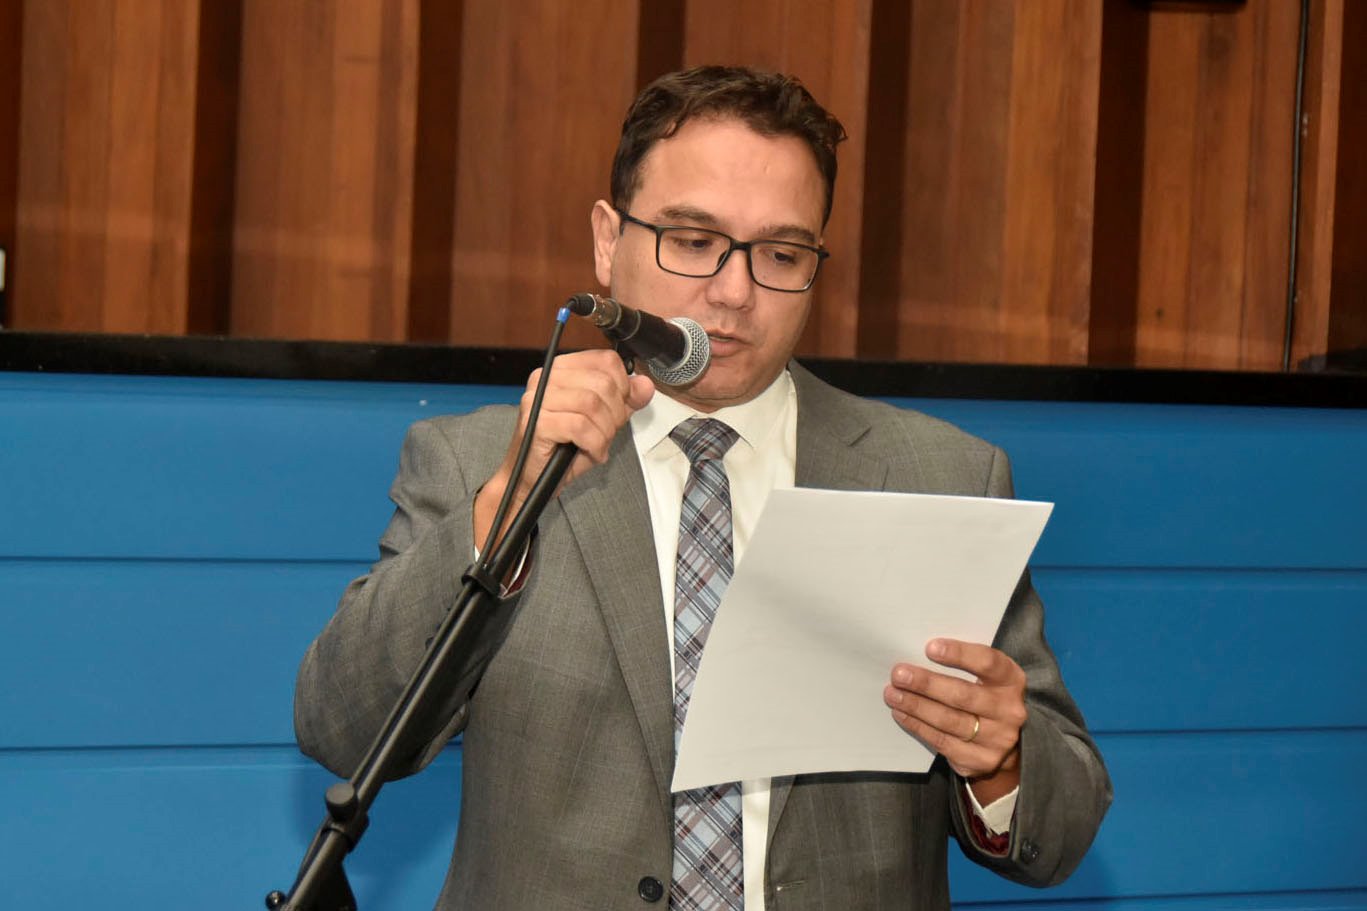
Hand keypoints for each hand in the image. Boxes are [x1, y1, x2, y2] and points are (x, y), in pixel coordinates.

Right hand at [474, 349, 654, 548]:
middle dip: (615, 414)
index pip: (605, 360)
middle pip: (602, 383)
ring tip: (598, 443)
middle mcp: (546, 378)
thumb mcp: (602, 420)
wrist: (533, 478)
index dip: (624, 385)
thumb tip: (645, 385)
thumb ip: (624, 401)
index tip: (622, 406)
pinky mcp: (536, 422)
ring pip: (592, 404)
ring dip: (605, 431)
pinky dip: (594, 443)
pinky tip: (590, 451)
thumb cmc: (564, 448)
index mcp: (562, 369)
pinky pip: (581, 426)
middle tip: (607, 433)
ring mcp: (538, 399)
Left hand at [883, 638, 1026, 803]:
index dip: (959, 654)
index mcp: (1011, 680)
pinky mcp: (981, 760)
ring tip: (893, 694)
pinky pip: (942, 742)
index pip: (988, 663)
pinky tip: (901, 714)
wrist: (1006, 743)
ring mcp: (997, 739)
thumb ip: (963, 666)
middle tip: (899, 675)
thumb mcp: (986, 677)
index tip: (930, 648)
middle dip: (926, 684)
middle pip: (963, 695)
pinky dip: (918, 726)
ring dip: (916, 706)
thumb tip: (918, 654)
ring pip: (949, 721)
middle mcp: (1009, 711)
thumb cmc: (985, 696)